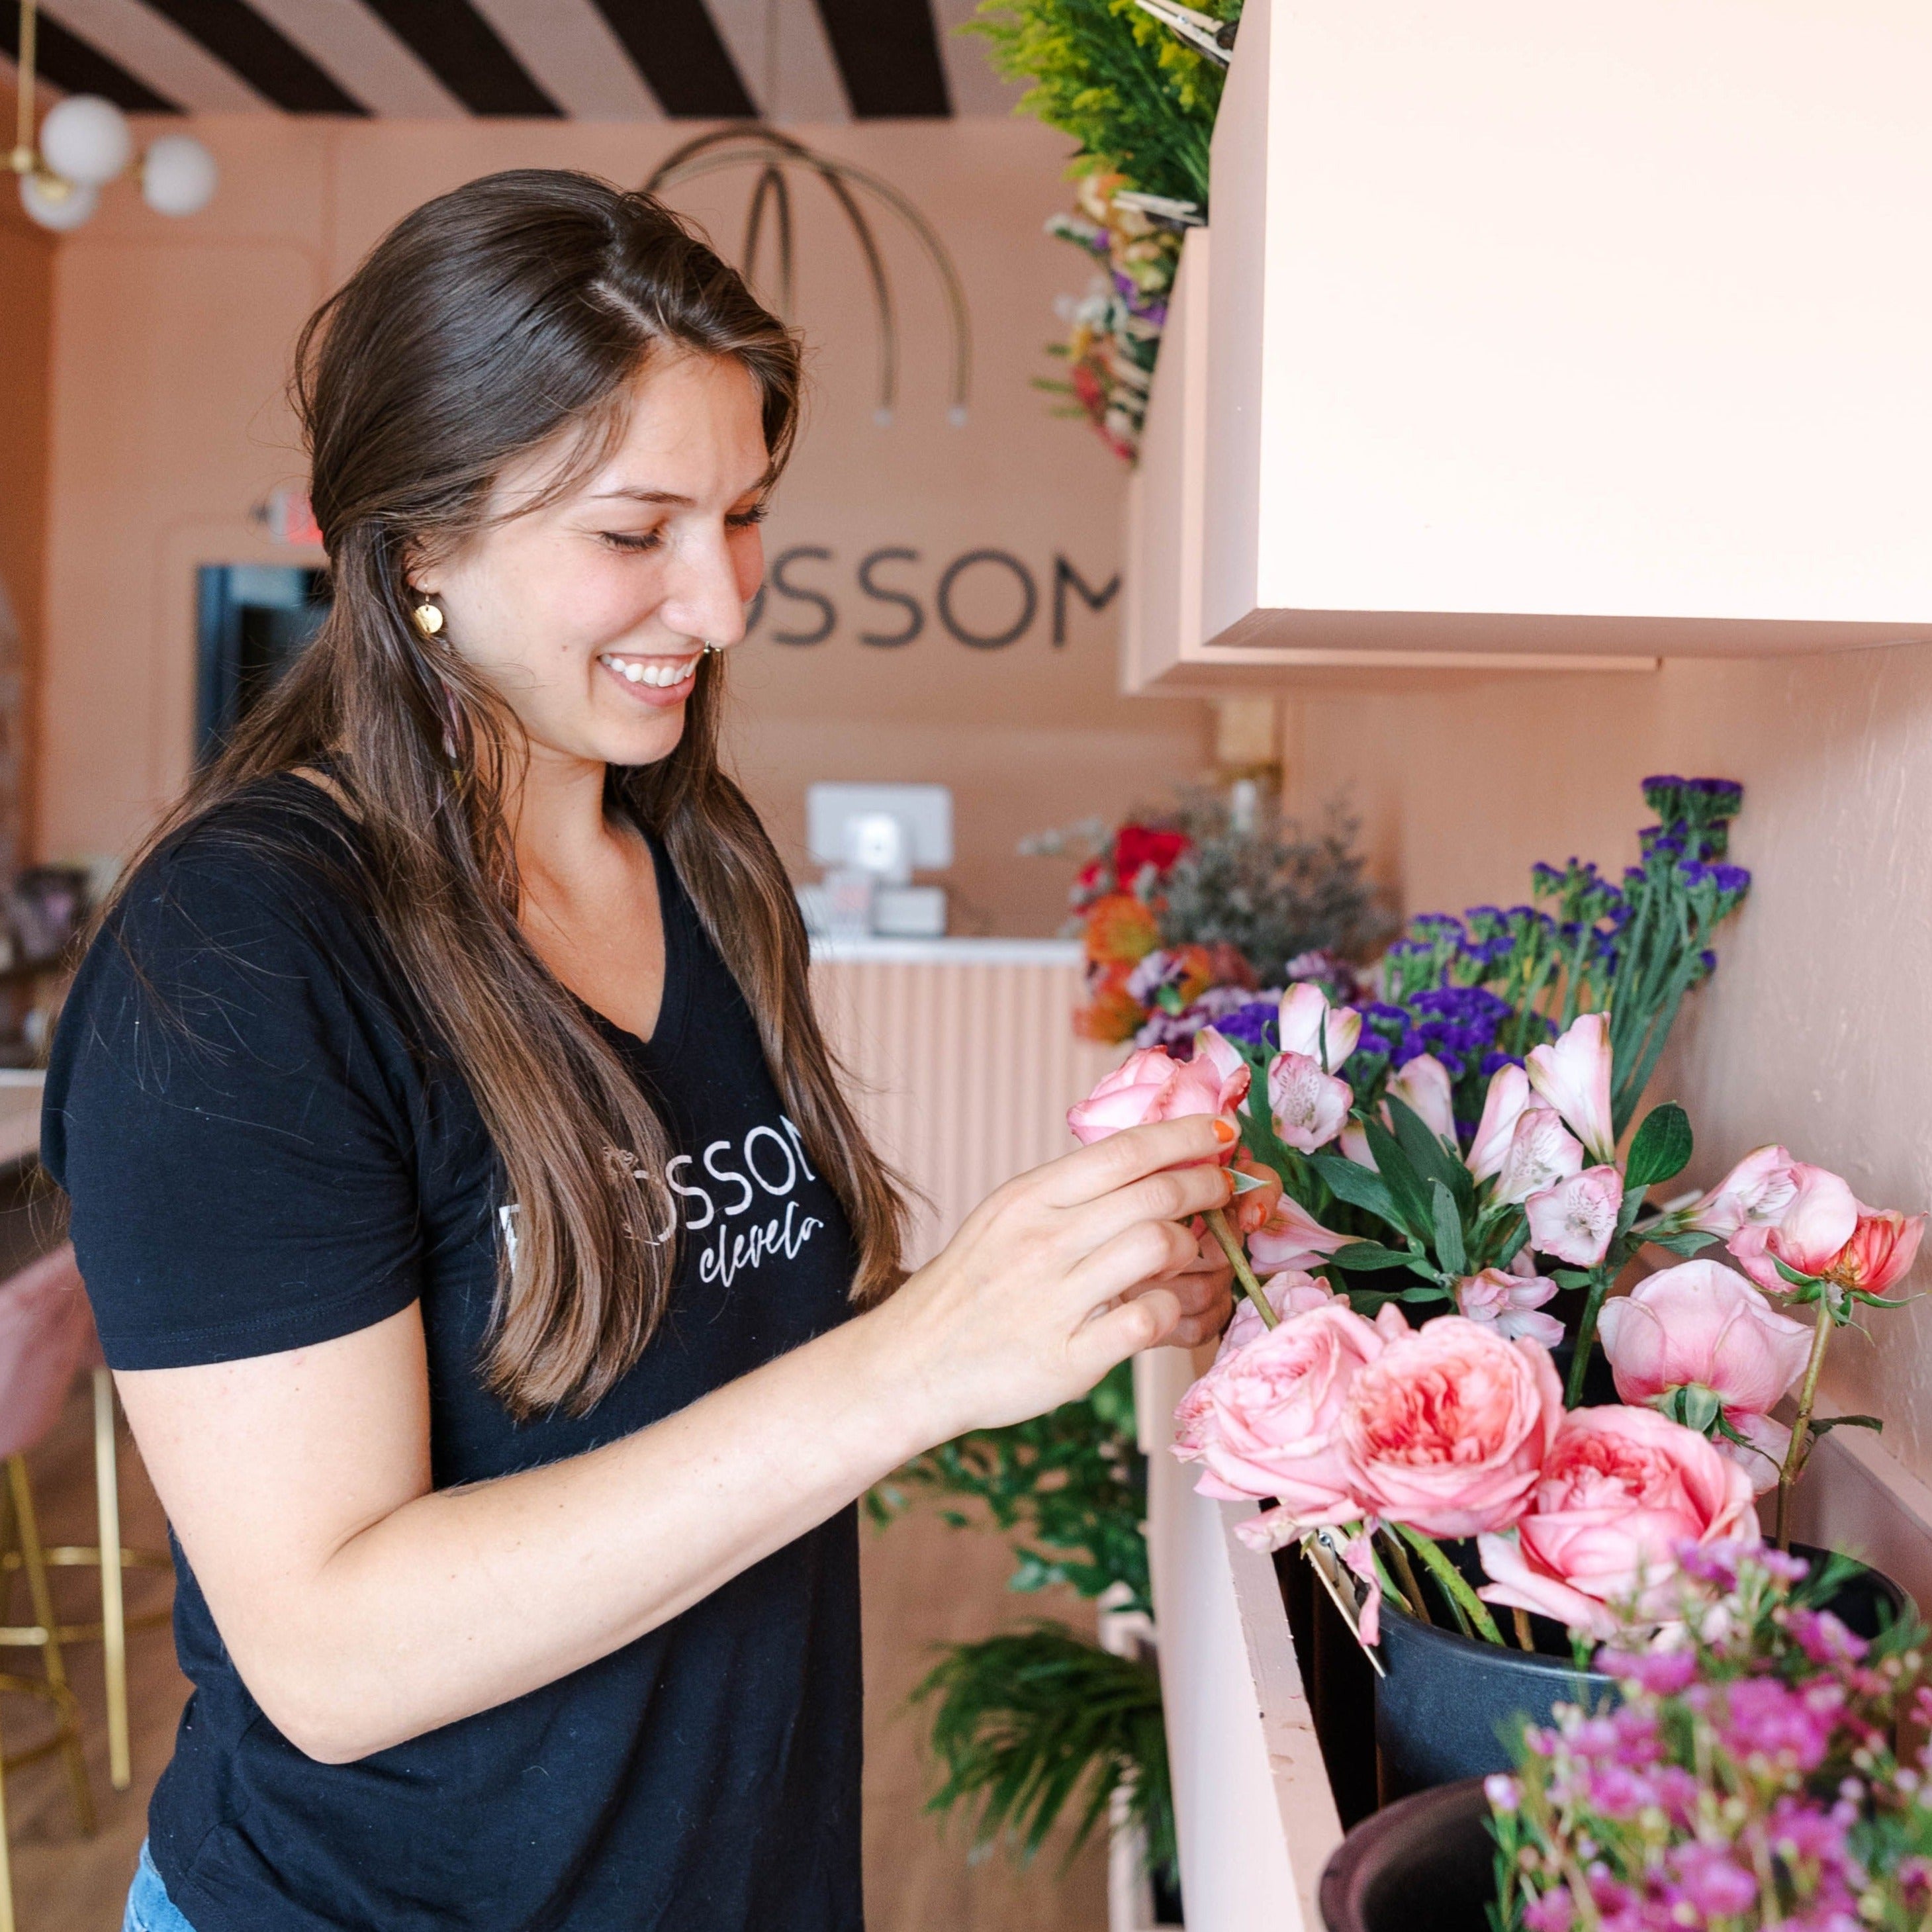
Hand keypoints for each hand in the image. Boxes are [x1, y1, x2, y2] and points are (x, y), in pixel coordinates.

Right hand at [869, 1115, 1239, 1442]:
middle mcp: (1042, 1241)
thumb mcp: (1005, 1217)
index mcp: (1028, 1198)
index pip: (1125, 1150)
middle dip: (1208, 1187)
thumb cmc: (971, 1287)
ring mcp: (1055, 1300)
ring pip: (1158, 1248)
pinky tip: (1168, 1310)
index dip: (1186, 1136)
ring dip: (1195, 1248)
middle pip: (1154, 1195)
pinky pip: (1148, 1320)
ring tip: (1194, 1254)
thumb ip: (1069, 1193)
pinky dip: (1174, 1312)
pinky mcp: (1068, 1359)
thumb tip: (1148, 1162)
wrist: (913, 1363)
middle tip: (1225, 1191)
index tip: (1221, 1132)